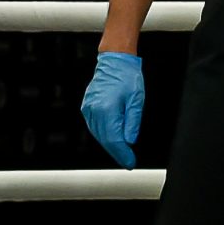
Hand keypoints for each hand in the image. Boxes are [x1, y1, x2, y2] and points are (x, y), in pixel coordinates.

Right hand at [79, 51, 143, 168]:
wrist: (114, 60)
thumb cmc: (128, 77)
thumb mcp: (137, 100)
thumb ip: (132, 122)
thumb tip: (129, 141)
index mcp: (107, 109)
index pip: (114, 139)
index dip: (123, 153)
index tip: (130, 163)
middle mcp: (94, 111)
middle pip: (105, 139)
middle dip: (117, 152)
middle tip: (128, 162)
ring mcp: (88, 109)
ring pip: (98, 134)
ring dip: (110, 145)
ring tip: (122, 154)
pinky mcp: (86, 107)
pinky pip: (95, 126)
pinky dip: (103, 135)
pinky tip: (112, 140)